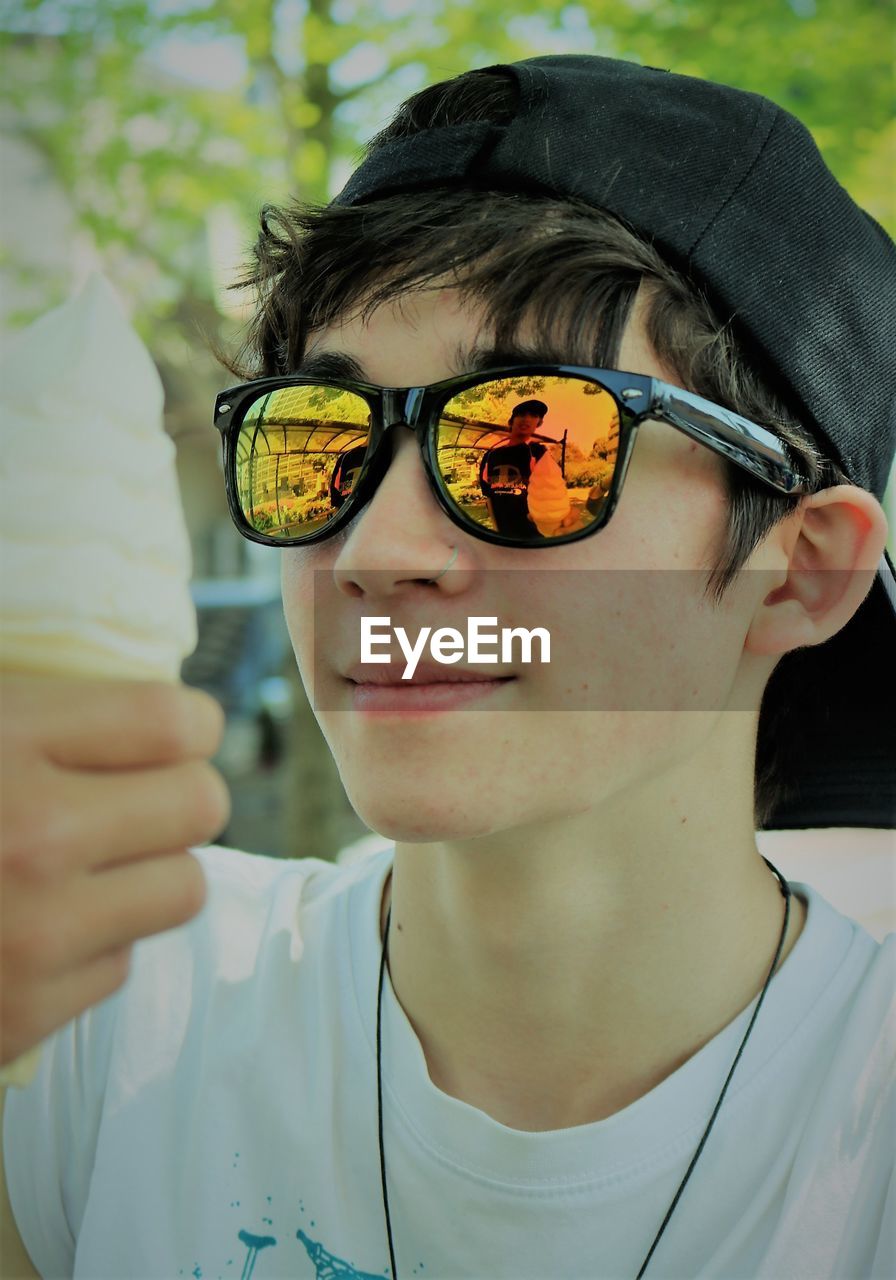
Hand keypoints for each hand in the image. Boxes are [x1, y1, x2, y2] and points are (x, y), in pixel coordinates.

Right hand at [0, 675, 229, 1065]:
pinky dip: (92, 946)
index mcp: (4, 742)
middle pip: (201, 805)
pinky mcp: (23, 1016)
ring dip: (147, 874)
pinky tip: (34, 929)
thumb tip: (151, 714)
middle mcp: (32, 838)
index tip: (175, 734)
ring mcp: (34, 937)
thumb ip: (33, 714)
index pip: (172, 721)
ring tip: (92, 866)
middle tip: (142, 800)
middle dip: (179, 797)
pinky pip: (121, 965)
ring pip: (183, 890)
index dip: (187, 723)